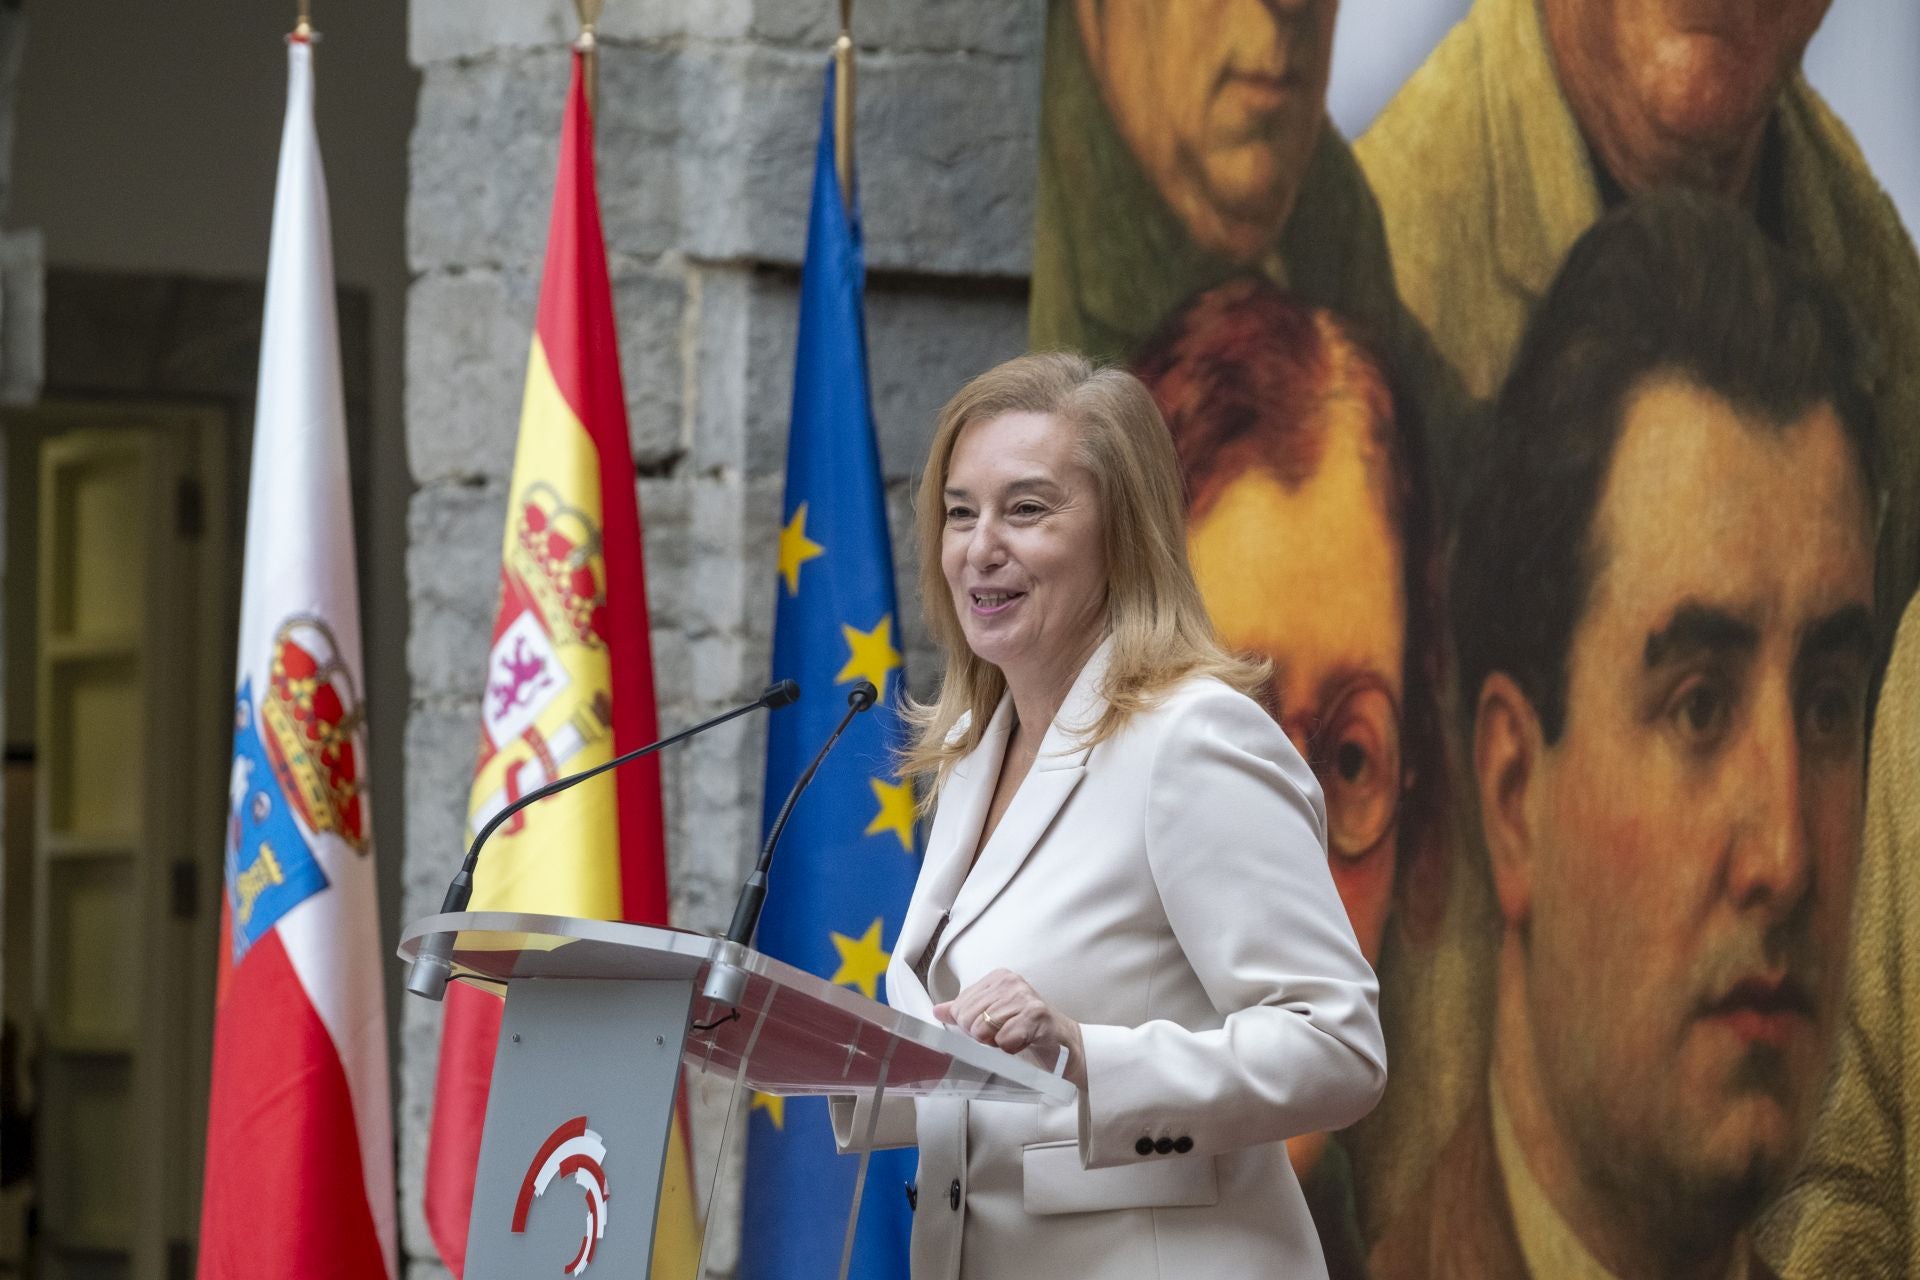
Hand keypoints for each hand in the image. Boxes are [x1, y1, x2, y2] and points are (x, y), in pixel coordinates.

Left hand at [934, 969, 1087, 1089]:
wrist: (1062, 1040)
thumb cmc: (1026, 1027)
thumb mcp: (993, 1015)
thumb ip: (964, 1011)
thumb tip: (937, 1011)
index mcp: (997, 977)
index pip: (960, 1006)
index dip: (969, 1026)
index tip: (989, 1028)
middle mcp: (1010, 982)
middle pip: (969, 1018)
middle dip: (982, 1037)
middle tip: (1002, 1035)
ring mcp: (1024, 996)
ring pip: (984, 1030)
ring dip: (997, 1044)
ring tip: (1014, 1037)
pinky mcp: (1036, 1015)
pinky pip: (1004, 1040)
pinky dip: (1011, 1049)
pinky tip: (1023, 1042)